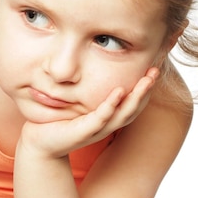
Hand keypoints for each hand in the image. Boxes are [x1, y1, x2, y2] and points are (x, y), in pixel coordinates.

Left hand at [19, 67, 158, 157]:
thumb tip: (93, 56)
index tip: (154, 64)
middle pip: (135, 107)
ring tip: (148, 79)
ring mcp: (97, 130)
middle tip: (158, 69)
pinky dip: (111, 105)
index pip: (133, 100)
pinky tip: (119, 91)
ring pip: (124, 113)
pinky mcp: (83, 133)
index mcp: (108, 116)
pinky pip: (101, 118)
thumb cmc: (58, 118)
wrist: (39, 141)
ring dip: (137, 96)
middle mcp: (107, 124)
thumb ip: (87, 83)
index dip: (145, 85)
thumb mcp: (76, 99)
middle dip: (148, 88)